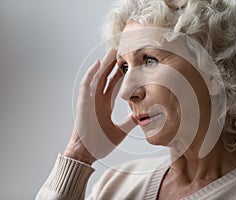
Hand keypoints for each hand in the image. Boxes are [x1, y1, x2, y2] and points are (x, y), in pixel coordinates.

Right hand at [64, 49, 135, 164]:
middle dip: (114, 65)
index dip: (121, 75)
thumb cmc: (99, 144)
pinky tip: (98, 64)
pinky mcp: (83, 103)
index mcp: (105, 105)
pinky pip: (86, 85)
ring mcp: (89, 100)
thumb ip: (129, 122)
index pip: (114, 86)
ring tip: (113, 51)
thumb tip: (142, 116)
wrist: (86, 154)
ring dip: (104, 64)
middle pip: (106, 78)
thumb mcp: (120, 131)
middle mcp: (97, 100)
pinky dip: (91, 74)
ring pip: (97, 77)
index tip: (130, 65)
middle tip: (122, 52)